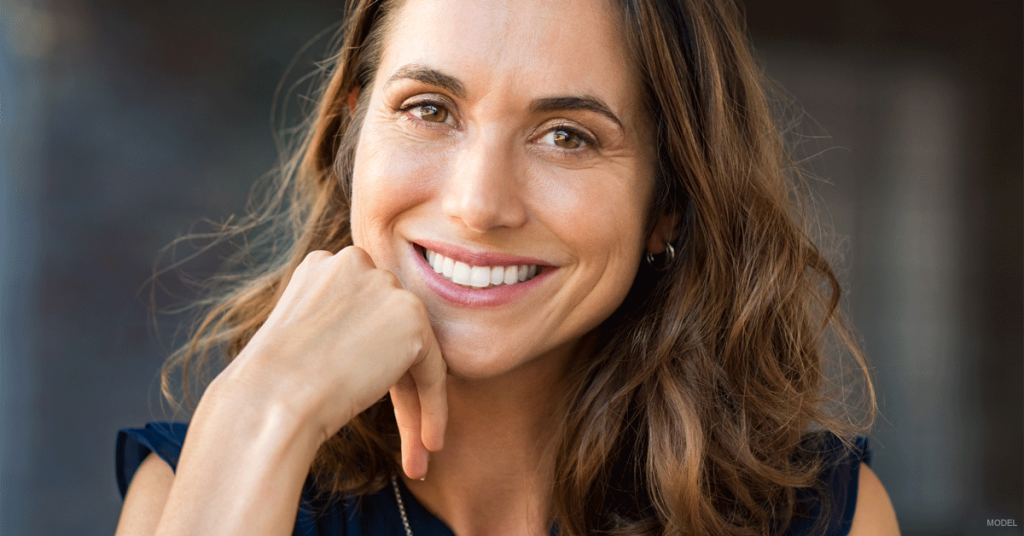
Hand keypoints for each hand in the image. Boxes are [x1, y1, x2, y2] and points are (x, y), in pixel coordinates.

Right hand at [224, 245, 446, 478]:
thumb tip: (368, 348)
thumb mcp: (300, 338)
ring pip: (413, 353)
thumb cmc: (271, 384)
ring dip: (415, 403)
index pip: (363, 316)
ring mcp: (386, 286)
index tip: (363, 398)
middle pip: (389, 332)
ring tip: (418, 449)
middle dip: (395, 384)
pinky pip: (433, 370)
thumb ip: (338, 328)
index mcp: (324, 265)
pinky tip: (430, 444)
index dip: (367, 362)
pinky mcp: (412, 318)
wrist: (271, 398)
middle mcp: (356, 263)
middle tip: (403, 436)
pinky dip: (434, 408)